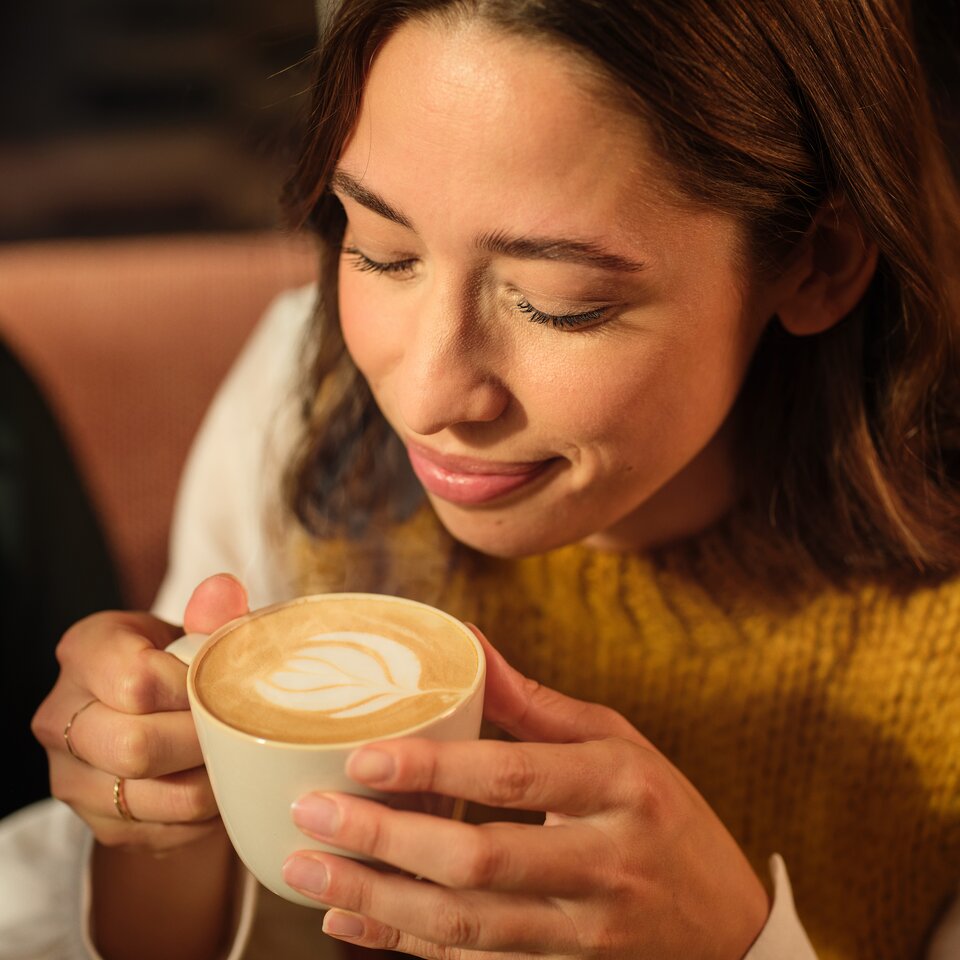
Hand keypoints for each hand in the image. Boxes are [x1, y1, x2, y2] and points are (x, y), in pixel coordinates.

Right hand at [31, 574, 248, 851]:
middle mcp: (62, 717)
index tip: (219, 686)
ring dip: (209, 782)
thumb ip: (214, 614)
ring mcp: (72, 777)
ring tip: (235, 757)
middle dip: (202, 741)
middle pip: (135, 747)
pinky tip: (219, 785)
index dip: (191, 690)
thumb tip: (224, 591)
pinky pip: (162, 832)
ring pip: (153, 798)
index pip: (137, 681)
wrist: (160, 718)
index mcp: (85, 651)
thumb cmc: (183, 664)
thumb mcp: (197, 630)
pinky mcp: (99, 822)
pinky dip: (204, 816)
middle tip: (237, 728)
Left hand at [284, 629, 768, 959]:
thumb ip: (536, 704)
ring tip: (308, 869)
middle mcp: (605, 863)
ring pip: (467, 928)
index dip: (434, 768)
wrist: (728, 926)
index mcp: (618, 786)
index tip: (361, 755)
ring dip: (379, 900)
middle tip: (311, 813)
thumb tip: (467, 643)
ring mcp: (586, 932)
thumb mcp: (618, 744)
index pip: (514, 775)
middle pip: (481, 860)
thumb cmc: (663, 813)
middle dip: (386, 839)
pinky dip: (404, 948)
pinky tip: (349, 919)